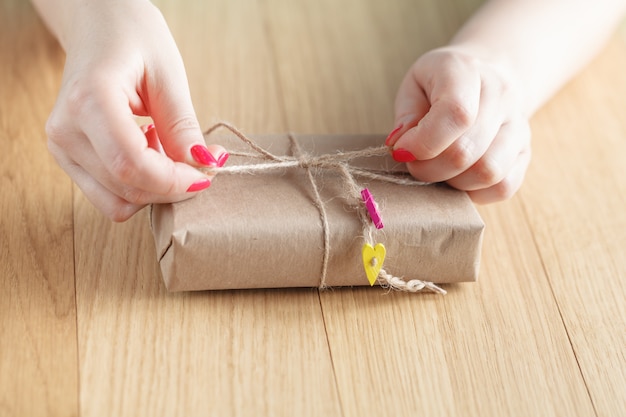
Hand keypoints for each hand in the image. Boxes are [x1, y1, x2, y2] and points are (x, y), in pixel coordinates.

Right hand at [45, 0, 226, 220]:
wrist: (95, 24)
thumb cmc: (132, 38)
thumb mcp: (168, 76)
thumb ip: (183, 127)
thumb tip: (204, 166)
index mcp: (88, 101)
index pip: (132, 165)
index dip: (175, 181)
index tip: (208, 172)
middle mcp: (65, 130)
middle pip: (126, 188)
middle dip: (173, 187)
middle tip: (202, 162)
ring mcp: (61, 147)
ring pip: (117, 201)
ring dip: (155, 188)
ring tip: (167, 148)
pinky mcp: (66, 157)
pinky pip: (108, 194)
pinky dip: (138, 186)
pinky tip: (149, 152)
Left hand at [386, 47, 530, 202]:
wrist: (489, 74)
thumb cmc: (441, 84)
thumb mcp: (414, 85)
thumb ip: (406, 115)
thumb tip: (401, 146)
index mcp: (466, 71)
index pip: (455, 113)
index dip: (423, 143)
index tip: (402, 151)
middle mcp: (501, 95)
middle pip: (466, 151)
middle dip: (429, 169)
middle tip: (415, 163)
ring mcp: (518, 125)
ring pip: (488, 172)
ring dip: (453, 183)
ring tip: (438, 169)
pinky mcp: (525, 153)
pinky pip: (503, 187)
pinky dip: (475, 192)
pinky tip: (459, 177)